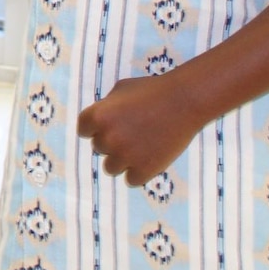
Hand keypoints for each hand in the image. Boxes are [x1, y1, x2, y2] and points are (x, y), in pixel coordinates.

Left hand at [76, 75, 204, 186]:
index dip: (96, 128)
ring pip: (111, 168)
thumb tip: (99, 121)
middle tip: (132, 133)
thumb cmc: (152, 91)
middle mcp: (107, 138)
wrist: (185, 101)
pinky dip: (139, 172)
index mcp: (97, 117)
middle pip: (98, 149)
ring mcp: (125, 156)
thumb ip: (106, 107)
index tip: (111, 125)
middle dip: (112, 142)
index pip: (83, 131)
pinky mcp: (144, 170)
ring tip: (140, 147)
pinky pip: (131, 180)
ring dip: (122, 160)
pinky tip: (149, 159)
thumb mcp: (121, 89)